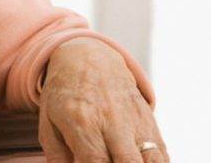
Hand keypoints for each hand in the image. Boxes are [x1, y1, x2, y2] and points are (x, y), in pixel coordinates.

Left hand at [39, 37, 166, 162]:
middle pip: (129, 162)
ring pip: (152, 159)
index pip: (97, 162)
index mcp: (82, 121)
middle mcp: (112, 121)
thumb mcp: (48, 120)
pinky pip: (162, 153)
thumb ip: (56, 155)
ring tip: (126, 162)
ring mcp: (134, 121)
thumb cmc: (64, 94)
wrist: (89, 58)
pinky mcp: (150, 122)